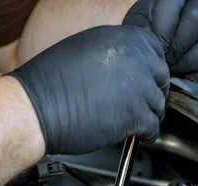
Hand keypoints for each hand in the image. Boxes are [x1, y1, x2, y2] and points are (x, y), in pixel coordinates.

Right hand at [8, 25, 168, 154]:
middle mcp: (134, 59)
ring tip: (137, 121)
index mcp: (122, 38)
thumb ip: (113, 54)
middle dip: (152, 91)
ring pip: (158, 105)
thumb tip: (126, 66)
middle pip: (161, 78)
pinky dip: (148, 134)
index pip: (155, 50)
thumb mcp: (84, 49)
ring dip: (149, 114)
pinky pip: (154, 127)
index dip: (151, 68)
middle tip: (141, 102)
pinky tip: (139, 135)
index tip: (146, 78)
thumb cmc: (49, 83)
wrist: (36, 109)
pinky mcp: (135, 116)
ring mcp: (138, 87)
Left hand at [123, 0, 197, 82]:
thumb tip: (156, 48)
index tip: (155, 48)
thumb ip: (146, 30)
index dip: (163, 31)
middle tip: (167, 60)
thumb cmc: (152, 31)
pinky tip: (192, 74)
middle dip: (178, 48)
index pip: (175, 2)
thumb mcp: (142, 25)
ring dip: (193, 62)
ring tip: (177, 67)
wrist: (172, 37)